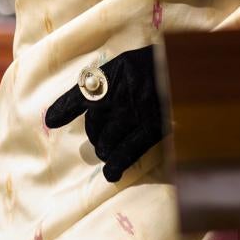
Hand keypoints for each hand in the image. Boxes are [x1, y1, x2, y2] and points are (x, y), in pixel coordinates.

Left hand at [45, 44, 166, 182]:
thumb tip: (66, 107)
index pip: (83, 93)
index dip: (66, 107)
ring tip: (106, 149)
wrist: (187, 67)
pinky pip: (130, 150)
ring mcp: (139, 112)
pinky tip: (111, 173)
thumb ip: (99, 81)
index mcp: (116, 75)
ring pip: (109, 139)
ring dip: (104, 147)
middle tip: (100, 133)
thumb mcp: (123, 66)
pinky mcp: (154, 128)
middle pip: (95, 121)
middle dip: (94, 131)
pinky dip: (117, 163)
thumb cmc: (152, 66)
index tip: (51, 120)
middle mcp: (125, 94)